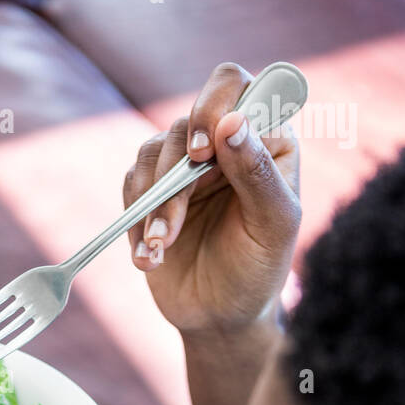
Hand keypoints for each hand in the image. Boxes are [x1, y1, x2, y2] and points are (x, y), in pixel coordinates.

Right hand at [124, 62, 300, 335]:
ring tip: (162, 245)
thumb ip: (257, 172)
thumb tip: (230, 122)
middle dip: (177, 171)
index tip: (204, 149)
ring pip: (154, 151)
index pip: (236, 85)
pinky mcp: (153, 193)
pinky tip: (150, 255)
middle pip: (186, 120)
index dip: (214, 105)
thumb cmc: (258, 271)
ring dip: (154, 201)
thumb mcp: (272, 225)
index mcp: (265, 138)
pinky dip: (135, 219)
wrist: (220, 318)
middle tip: (175, 213)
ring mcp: (185, 167)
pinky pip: (132, 184)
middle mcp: (224, 143)